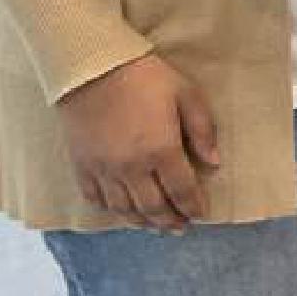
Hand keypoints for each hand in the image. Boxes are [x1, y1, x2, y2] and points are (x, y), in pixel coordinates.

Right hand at [59, 52, 220, 229]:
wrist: (92, 67)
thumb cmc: (145, 77)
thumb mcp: (186, 94)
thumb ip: (203, 130)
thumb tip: (214, 163)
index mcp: (161, 151)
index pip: (182, 191)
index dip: (194, 207)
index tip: (201, 214)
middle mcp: (132, 168)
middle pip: (153, 208)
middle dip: (170, 221)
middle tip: (180, 228)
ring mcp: (104, 170)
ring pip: (125, 210)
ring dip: (142, 222)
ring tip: (155, 226)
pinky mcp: (82, 167)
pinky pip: (96, 200)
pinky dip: (111, 211)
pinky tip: (121, 211)